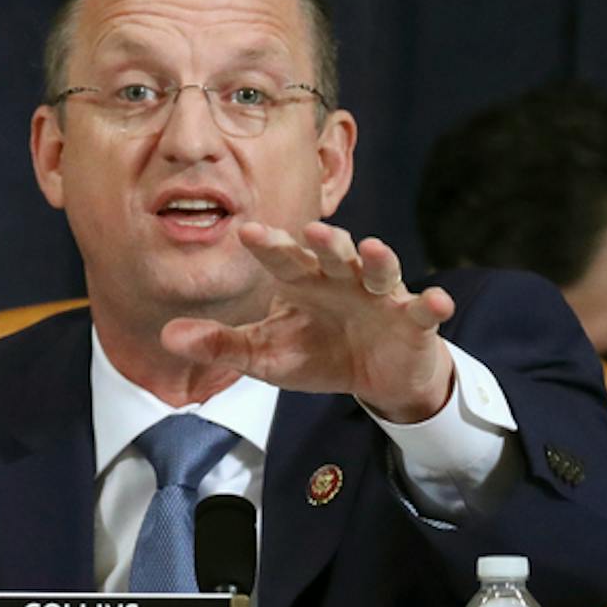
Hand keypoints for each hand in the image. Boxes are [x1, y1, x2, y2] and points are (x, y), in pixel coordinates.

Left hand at [160, 220, 455, 423]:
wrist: (374, 375)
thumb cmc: (316, 353)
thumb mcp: (264, 355)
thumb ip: (219, 344)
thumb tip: (168, 336)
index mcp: (303, 280)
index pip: (282, 257)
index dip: (269, 244)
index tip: (247, 232)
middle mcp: (341, 279)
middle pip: (333, 254)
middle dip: (324, 242)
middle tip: (312, 231)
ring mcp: (379, 297)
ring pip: (378, 271)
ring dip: (375, 260)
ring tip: (369, 247)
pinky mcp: (412, 322)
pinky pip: (423, 310)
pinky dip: (431, 305)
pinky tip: (438, 301)